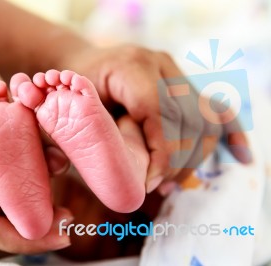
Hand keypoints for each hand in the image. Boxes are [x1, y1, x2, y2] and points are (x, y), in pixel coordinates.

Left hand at [64, 45, 250, 190]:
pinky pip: (215, 108)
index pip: (160, 112)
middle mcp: (160, 65)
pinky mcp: (184, 84)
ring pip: (205, 118)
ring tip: (171, 182)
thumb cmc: (73, 92)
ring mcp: (176, 72)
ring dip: (194, 157)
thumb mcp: (73, 112)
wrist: (85, 66)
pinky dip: (229, 133)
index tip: (148, 183)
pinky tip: (240, 155)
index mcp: (130, 67)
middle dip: (177, 161)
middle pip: (188, 118)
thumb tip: (125, 181)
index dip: (161, 153)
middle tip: (156, 186)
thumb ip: (93, 138)